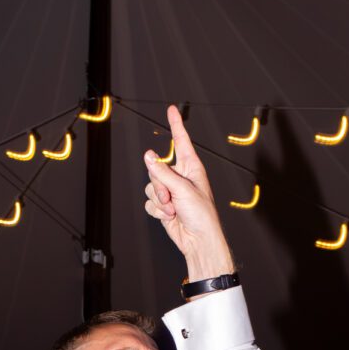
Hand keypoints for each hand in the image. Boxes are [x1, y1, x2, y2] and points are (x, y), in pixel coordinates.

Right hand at [144, 105, 234, 280]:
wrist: (198, 240)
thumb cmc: (201, 214)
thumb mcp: (182, 189)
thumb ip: (162, 172)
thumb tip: (147, 155)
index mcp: (191, 167)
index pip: (181, 141)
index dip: (176, 125)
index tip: (171, 110)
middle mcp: (179, 177)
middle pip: (155, 169)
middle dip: (160, 185)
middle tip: (170, 198)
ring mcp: (170, 191)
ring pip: (151, 186)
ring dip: (159, 201)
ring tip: (173, 209)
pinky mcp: (164, 205)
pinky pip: (150, 202)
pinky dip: (157, 211)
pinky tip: (169, 216)